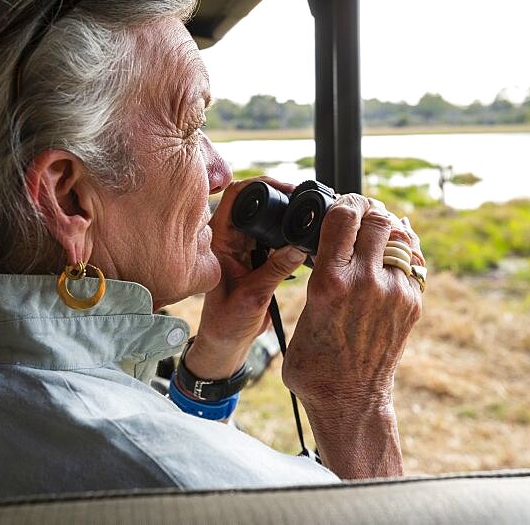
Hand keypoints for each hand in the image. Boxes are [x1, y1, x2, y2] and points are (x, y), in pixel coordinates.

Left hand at [185, 178, 306, 379]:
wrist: (228, 343)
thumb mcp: (252, 295)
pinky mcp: (259, 257)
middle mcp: (231, 238)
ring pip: (268, 218)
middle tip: (306, 201)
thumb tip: (300, 245)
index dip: (261, 186)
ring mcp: (246, 246)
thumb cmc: (226, 322)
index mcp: (220, 240)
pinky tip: (306, 239)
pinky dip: (290, 235)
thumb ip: (275, 270)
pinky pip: (276, 237)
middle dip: (281, 198)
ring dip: (287, 217)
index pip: (236, 196)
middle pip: (256, 202)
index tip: (287, 189)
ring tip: (310, 218)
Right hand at [283, 194, 423, 411]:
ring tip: (375, 229)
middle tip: (359, 212)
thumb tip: (318, 255)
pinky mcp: (412, 305)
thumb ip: (314, 281)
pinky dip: (402, 250)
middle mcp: (365, 282)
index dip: (343, 201)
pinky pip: (412, 261)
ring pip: (399, 236)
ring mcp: (393, 293)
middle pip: (377, 218)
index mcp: (329, 282)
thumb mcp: (301, 314)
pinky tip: (390, 251)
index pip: (343, 217)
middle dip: (368, 209)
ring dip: (387, 227)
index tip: (341, 204)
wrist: (349, 400)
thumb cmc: (314, 362)